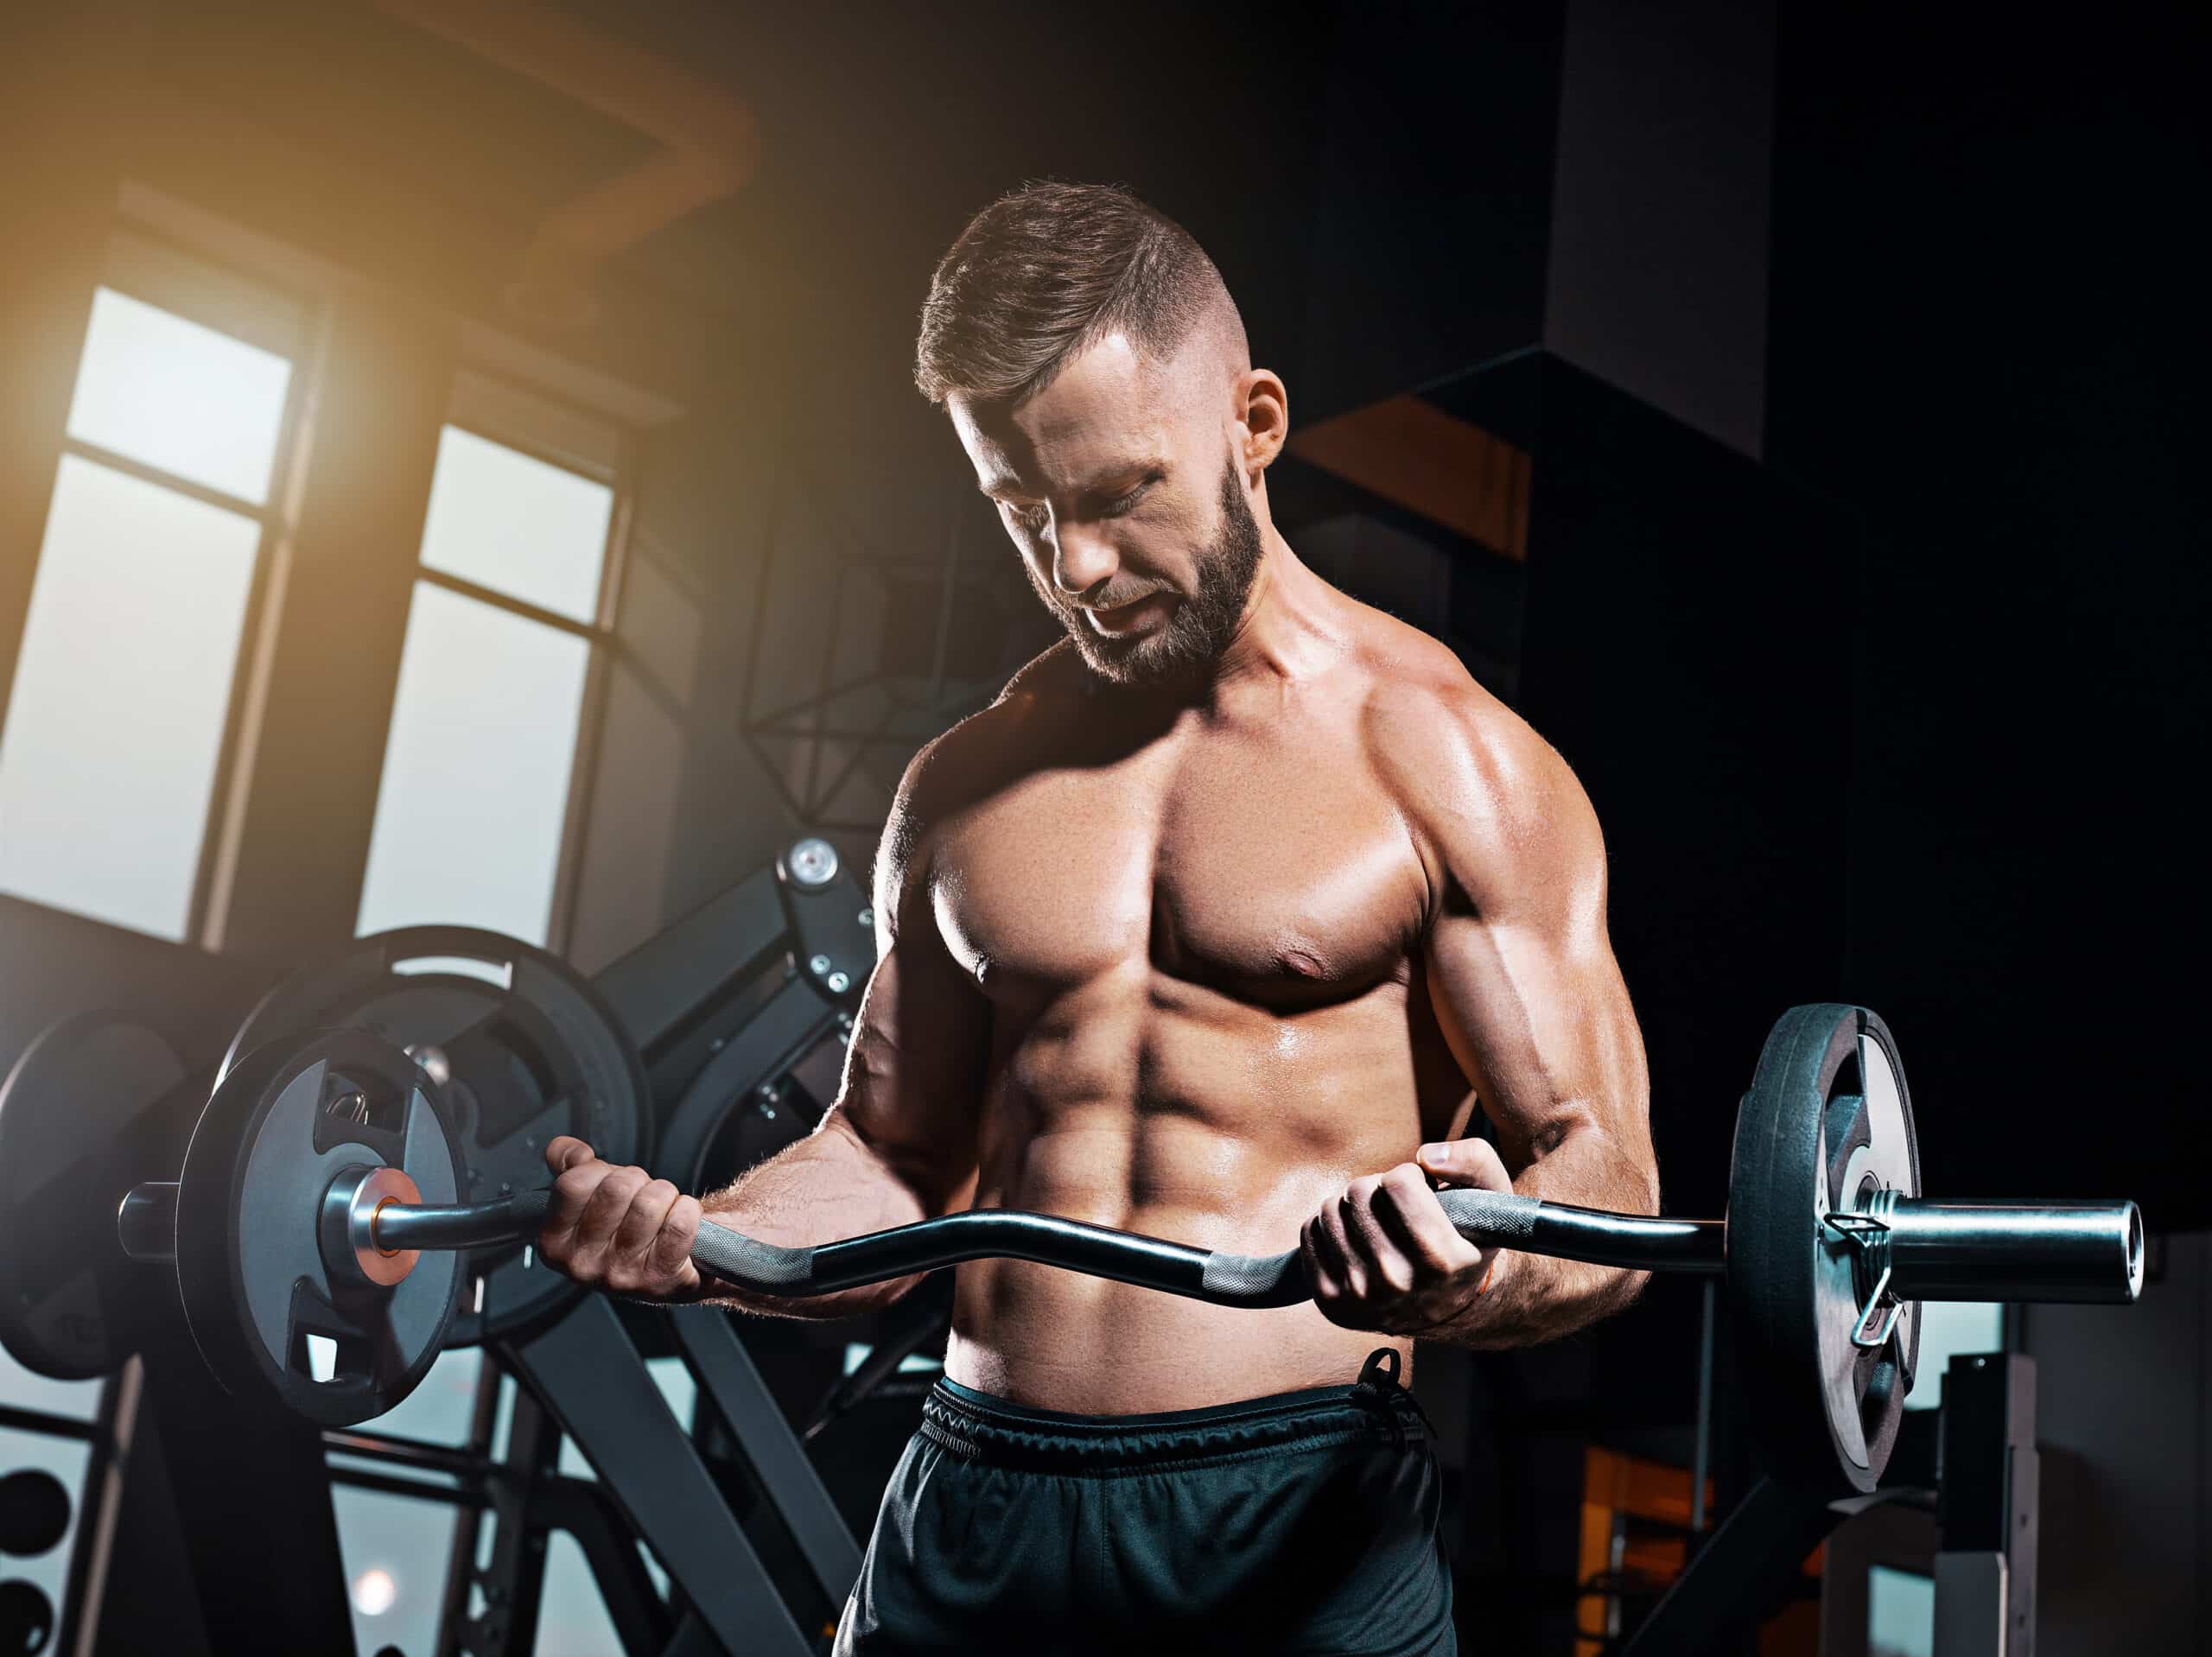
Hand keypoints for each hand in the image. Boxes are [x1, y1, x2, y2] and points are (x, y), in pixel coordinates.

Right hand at [537, 1137, 704, 1301]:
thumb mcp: (590, 1196)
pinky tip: (678, 1222)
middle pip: (616, 1188)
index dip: (598, 1170)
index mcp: (555, 1242)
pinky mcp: (660, 1279)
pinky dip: (687, 1211)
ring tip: (660, 1211)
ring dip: (665, 1195)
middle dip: (637, 1180)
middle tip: (639, 1196)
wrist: (666, 1268)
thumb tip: (562, 1148)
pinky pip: (680, 1223)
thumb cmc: (624, 1226)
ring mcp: (621, 1275)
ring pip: (650, 1203)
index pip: (573, 1184)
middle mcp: (583, 1264)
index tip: (606, 1180)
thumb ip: (570, 1167)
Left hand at [1300, 1137, 1513, 1333]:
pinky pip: (1309, 1233)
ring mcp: (1360, 1297)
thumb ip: (1474, 1161)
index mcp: (1443, 1260)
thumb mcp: (1493, 1198)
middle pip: (1359, 1192)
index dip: (1408, 1176)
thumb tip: (1426, 1156)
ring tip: (1376, 1222)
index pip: (1396, 1183)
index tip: (1420, 1192)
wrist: (1448, 1305)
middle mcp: (1399, 1283)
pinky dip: (1329, 1226)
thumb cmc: (1468, 1239)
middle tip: (1395, 1207)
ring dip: (1351, 1205)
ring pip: (1330, 1210)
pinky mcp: (1330, 1302)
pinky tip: (1356, 1238)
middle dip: (1377, 1188)